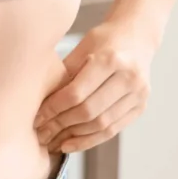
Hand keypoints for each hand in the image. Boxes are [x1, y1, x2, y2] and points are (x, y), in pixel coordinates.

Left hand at [33, 21, 154, 152]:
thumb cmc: (103, 39)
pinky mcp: (140, 106)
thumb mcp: (82, 47)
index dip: (54, 108)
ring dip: (74, 136)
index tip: (37, 117)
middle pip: (89, 111)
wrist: (136, 35)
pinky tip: (71, 143)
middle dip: (61, 125)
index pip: (76, 93)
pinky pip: (113, 130)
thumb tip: (40, 103)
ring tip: (53, 141)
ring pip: (102, 125)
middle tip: (41, 133)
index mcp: (110, 59)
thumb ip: (65, 74)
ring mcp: (138, 94)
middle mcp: (129, 78)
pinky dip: (90, 139)